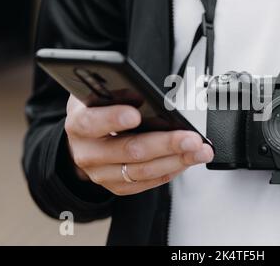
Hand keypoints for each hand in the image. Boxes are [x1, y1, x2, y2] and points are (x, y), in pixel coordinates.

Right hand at [65, 95, 213, 195]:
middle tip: (191, 138)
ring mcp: (102, 174)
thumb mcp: (99, 94)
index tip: (135, 115)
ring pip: (143, 171)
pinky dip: (171, 170)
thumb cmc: (97, 111)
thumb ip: (116, 92)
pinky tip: (187, 160)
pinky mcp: (117, 186)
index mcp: (80, 124)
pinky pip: (148, 183)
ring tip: (200, 151)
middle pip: (130, 151)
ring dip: (177, 160)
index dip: (113, 119)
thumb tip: (142, 93)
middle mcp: (88, 153)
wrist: (84, 141)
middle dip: (166, 144)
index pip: (92, 122)